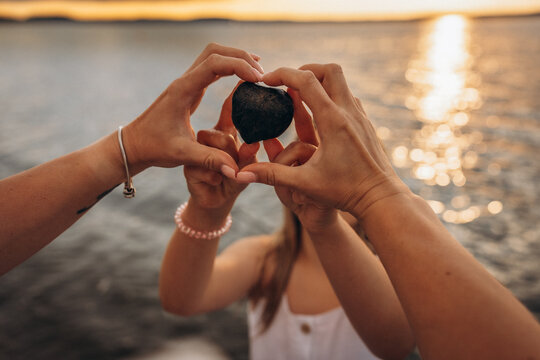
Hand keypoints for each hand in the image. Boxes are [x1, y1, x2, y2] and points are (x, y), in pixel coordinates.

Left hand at [121, 43, 263, 175]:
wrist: (133, 145)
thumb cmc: (154, 148)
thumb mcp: (182, 155)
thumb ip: (209, 160)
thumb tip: (236, 172)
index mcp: (183, 90)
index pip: (214, 64)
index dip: (239, 66)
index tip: (258, 79)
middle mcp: (185, 81)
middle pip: (215, 51)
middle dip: (240, 57)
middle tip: (262, 74)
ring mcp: (186, 83)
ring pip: (213, 55)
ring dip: (235, 59)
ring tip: (257, 73)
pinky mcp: (189, 89)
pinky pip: (211, 68)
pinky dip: (229, 67)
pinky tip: (243, 78)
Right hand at [185, 85, 258, 209]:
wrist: (212, 203)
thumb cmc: (232, 182)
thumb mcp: (246, 167)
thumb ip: (249, 154)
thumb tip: (253, 143)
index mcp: (222, 133)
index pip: (229, 111)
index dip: (236, 98)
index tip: (244, 84)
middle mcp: (208, 139)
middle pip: (222, 134)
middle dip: (233, 151)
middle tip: (236, 166)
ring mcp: (195, 151)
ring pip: (213, 148)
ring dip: (225, 163)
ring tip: (229, 175)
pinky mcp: (187, 166)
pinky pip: (206, 166)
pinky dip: (215, 175)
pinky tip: (216, 180)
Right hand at [236, 63, 409, 218]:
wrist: (382, 199)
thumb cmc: (345, 193)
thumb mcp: (304, 184)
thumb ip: (271, 176)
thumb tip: (240, 175)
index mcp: (333, 121)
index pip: (305, 81)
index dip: (282, 74)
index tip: (265, 81)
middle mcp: (349, 112)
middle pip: (329, 70)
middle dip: (304, 70)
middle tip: (286, 84)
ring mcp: (360, 116)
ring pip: (341, 82)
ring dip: (319, 81)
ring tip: (299, 96)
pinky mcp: (366, 124)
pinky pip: (347, 97)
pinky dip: (330, 95)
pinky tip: (319, 114)